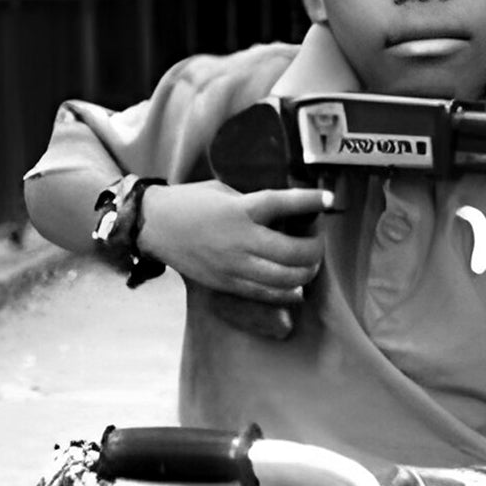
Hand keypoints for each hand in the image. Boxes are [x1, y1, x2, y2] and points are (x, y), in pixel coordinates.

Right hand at [139, 179, 329, 311]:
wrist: (155, 226)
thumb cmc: (190, 203)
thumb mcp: (225, 192)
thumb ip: (254, 204)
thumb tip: (286, 214)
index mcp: (240, 209)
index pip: (284, 203)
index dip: (311, 202)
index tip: (329, 200)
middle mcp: (240, 239)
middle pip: (294, 251)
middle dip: (315, 248)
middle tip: (318, 241)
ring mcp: (235, 266)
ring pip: (286, 279)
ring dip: (306, 272)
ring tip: (309, 263)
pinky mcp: (228, 284)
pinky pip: (267, 294)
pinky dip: (288, 291)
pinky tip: (295, 285)